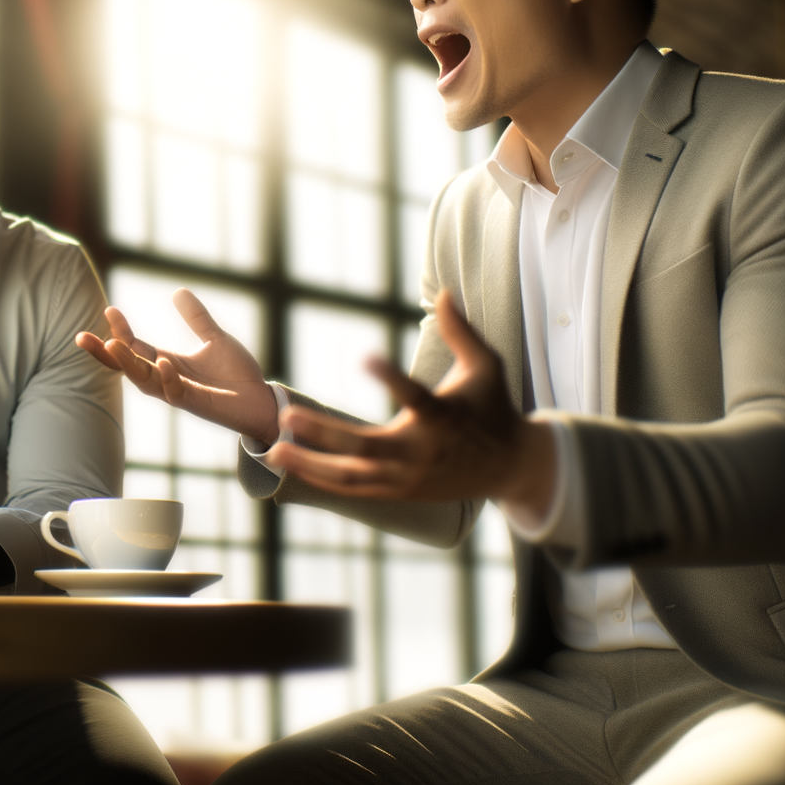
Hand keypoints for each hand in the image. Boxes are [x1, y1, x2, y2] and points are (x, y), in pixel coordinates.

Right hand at [75, 288, 278, 441]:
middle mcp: (167, 380)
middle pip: (127, 368)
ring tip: (114, 344)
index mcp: (168, 364)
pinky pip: (175, 393)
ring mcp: (180, 393)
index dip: (120, 331)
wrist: (262, 401)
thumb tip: (178, 290)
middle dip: (105, 354)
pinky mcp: (197, 404)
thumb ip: (197, 319)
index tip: (108, 309)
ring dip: (128, 365)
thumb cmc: (237, 376)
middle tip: (82, 338)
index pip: (135, 348)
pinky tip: (162, 361)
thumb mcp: (215, 339)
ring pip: (144, 382)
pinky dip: (167, 378)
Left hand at [263, 290, 555, 513]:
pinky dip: (323, 479)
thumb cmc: (494, 408)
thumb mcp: (486, 366)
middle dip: (325, 434)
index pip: (415, 396)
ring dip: (311, 466)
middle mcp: (422, 451)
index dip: (391, 378)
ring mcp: (408, 477)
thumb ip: (461, 332)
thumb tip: (444, 292)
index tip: (366, 356)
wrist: (511, 467)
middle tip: (287, 415)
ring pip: (353, 477)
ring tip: (273, 450)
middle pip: (366, 447)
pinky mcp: (399, 492)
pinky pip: (355, 489)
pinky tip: (292, 464)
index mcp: (444, 417)